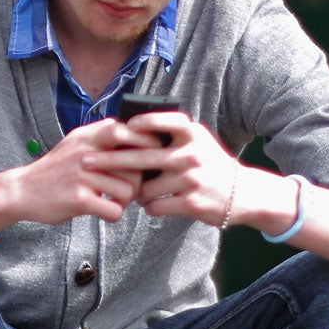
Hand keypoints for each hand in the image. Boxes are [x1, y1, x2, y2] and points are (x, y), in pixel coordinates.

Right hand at [0, 117, 150, 231]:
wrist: (22, 191)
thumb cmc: (57, 169)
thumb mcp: (76, 143)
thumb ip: (104, 137)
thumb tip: (144, 136)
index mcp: (88, 136)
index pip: (128, 131)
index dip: (147, 144)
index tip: (151, 156)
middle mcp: (85, 152)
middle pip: (135, 166)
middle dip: (137, 181)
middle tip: (129, 189)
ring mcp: (81, 175)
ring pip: (127, 191)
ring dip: (124, 201)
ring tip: (112, 200)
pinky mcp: (78, 199)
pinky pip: (114, 210)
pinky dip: (113, 214)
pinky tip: (102, 211)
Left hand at [84, 111, 244, 225]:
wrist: (243, 194)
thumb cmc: (210, 164)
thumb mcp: (198, 141)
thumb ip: (170, 134)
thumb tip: (128, 127)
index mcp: (193, 135)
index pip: (168, 121)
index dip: (147, 122)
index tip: (125, 125)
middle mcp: (193, 154)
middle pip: (144, 157)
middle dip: (110, 160)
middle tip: (86, 162)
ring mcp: (192, 179)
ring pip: (146, 188)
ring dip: (137, 192)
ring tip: (139, 193)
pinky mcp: (191, 203)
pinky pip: (155, 206)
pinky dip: (150, 206)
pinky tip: (154, 204)